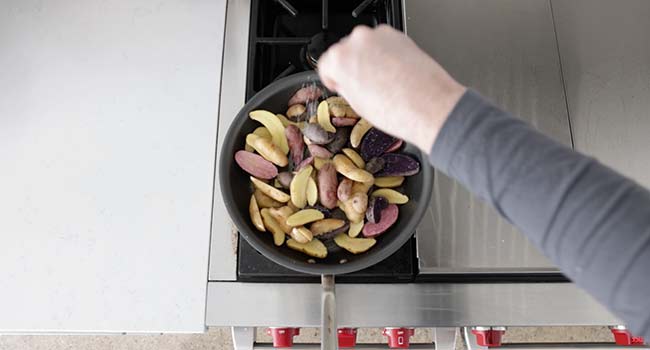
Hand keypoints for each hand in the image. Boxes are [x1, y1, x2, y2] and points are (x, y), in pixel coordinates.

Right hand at [318, 25, 465, 151]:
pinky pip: (384, 44)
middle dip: (351, 67)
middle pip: (345, 51)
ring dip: (368, 59)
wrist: (430, 107)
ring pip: (365, 46)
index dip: (331, 78)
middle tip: (361, 86)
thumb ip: (346, 87)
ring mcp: (379, 36)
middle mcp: (358, 42)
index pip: (325, 64)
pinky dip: (385, 55)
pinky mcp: (398, 36)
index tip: (337, 84)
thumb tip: (347, 82)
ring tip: (381, 83)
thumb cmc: (397, 110)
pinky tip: (393, 75)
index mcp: (340, 59)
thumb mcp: (358, 105)